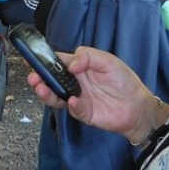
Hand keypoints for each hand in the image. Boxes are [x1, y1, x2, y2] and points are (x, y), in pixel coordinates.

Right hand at [27, 47, 154, 140]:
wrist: (137, 106)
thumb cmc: (124, 80)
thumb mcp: (108, 61)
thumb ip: (88, 57)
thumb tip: (71, 64)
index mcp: (79, 67)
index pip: (57, 62)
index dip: (44, 60)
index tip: (30, 57)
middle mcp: (74, 82)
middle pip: (51, 80)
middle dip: (39, 78)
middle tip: (33, 77)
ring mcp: (77, 98)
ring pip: (55, 96)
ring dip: (46, 92)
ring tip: (40, 88)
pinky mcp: (83, 112)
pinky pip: (72, 109)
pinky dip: (71, 105)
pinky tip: (71, 100)